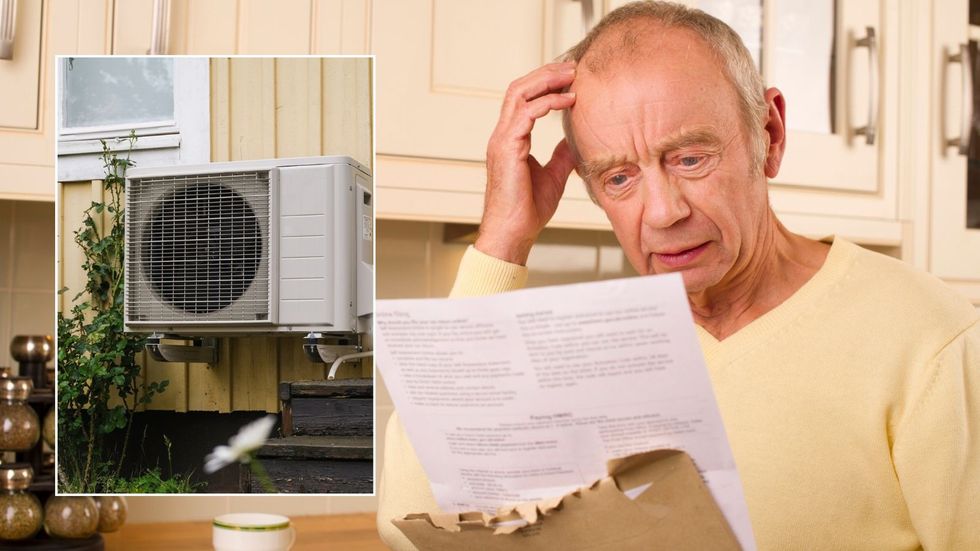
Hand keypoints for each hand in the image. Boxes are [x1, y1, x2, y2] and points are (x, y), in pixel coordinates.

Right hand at [476, 61, 578, 264]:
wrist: (513, 233)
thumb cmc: (528, 211)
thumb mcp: (553, 176)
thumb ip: (561, 155)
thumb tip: (575, 140)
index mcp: (510, 139)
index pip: (523, 99)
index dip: (545, 84)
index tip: (570, 79)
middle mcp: (502, 135)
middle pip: (519, 88)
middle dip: (546, 73)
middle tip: (572, 67)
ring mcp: (502, 140)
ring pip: (519, 94)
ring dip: (546, 80)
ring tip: (570, 76)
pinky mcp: (507, 148)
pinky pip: (526, 113)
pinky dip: (547, 102)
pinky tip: (568, 101)